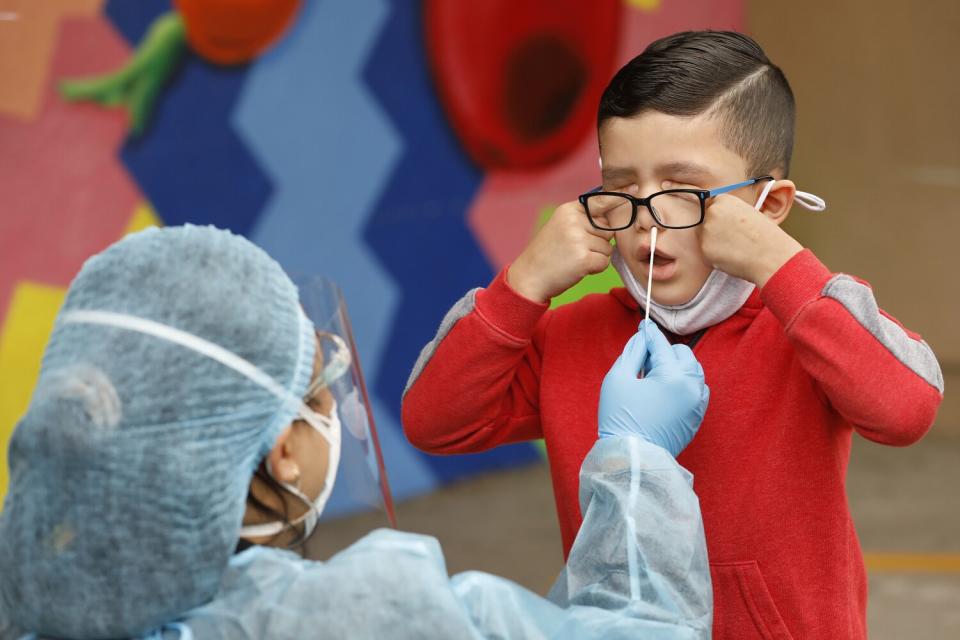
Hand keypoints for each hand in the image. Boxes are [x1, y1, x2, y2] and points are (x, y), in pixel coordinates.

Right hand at [507, 188, 634, 302]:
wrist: (529, 276)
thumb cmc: (548, 253)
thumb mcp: (561, 227)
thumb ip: (584, 220)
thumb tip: (614, 219)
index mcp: (569, 210)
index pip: (602, 200)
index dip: (620, 197)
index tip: (635, 188)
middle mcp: (574, 221)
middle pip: (609, 228)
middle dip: (600, 241)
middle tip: (576, 249)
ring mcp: (578, 239)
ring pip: (608, 247)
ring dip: (596, 257)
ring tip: (574, 259)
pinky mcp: (583, 258)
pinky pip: (604, 262)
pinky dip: (595, 268)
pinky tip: (577, 268)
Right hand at [598, 320, 708, 456]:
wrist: (633, 458)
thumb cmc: (620, 418)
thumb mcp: (618, 379)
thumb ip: (633, 352)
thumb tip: (643, 338)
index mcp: (673, 376)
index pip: (661, 345)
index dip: (649, 334)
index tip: (643, 326)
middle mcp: (692, 387)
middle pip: (683, 354)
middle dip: (665, 351)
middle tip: (644, 360)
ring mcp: (698, 403)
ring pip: (693, 370)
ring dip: (677, 366)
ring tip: (654, 376)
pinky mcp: (697, 416)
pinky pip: (697, 388)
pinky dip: (685, 382)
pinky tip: (666, 389)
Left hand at [698, 193, 802, 286]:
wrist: (771, 255)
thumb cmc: (766, 236)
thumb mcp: (750, 213)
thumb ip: (731, 213)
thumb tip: (721, 219)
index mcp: (724, 200)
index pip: (711, 206)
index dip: (719, 217)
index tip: (726, 225)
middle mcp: (713, 212)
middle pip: (705, 221)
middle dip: (714, 230)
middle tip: (732, 239)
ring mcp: (707, 230)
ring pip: (704, 237)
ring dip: (714, 243)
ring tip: (735, 248)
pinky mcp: (704, 248)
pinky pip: (706, 252)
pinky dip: (715, 256)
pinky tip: (731, 256)